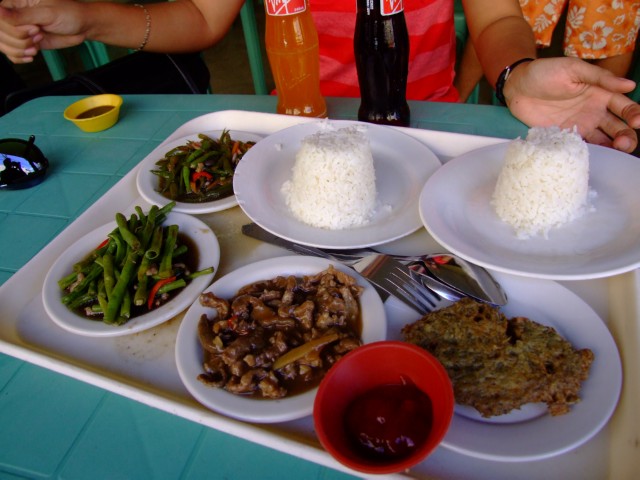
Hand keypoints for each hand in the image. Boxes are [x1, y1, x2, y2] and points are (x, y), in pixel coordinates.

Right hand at [0, 0, 85, 61]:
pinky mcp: (25, 43)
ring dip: (21, 49)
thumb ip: (22, 15)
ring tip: (37, 43)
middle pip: (0, 33)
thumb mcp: (47, 13)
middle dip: (20, 39)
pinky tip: (33, 53)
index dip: (14, 29)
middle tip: (39, 34)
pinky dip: (20, 57)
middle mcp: (13, 16)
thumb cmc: (68, 14)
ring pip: (4, 45)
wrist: (82, 27)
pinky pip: (11, 54)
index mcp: (15, 2)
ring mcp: (18, 31)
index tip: (34, 29)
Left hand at [504, 57, 639, 152]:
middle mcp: (594, 112)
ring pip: (604, 140)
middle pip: (618, 127)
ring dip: (613, 147)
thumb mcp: (573, 69)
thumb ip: (600, 78)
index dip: (634, 114)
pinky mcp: (563, 137)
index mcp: (600, 94)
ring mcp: (579, 126)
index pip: (624, 106)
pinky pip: (581, 147)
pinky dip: (590, 153)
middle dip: (627, 136)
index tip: (637, 122)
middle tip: (624, 143)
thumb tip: (630, 85)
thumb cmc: (545, 72)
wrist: (517, 87)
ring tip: (616, 151)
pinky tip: (595, 157)